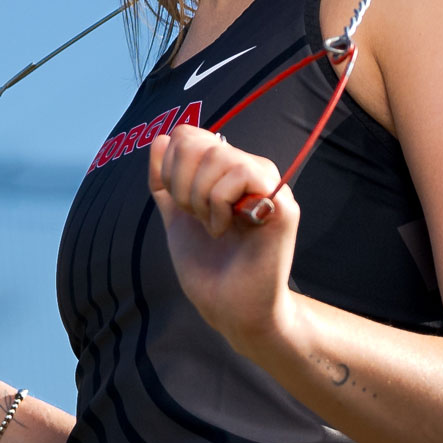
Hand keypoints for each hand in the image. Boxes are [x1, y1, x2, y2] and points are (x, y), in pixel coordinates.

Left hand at [147, 121, 297, 354]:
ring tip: (215, 226)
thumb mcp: (176, 218)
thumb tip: (160, 138)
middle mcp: (252, 169)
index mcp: (229, 170)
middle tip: (198, 218)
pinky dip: (220, 205)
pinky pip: (242, 174)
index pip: (189, 135)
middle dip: (183, 186)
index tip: (182, 206)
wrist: (229, 308)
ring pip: (219, 155)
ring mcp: (269, 184)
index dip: (172, 168)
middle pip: (198, 141)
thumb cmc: (208, 267)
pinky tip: (228, 229)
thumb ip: (165, 181)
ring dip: (202, 199)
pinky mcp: (282, 203)